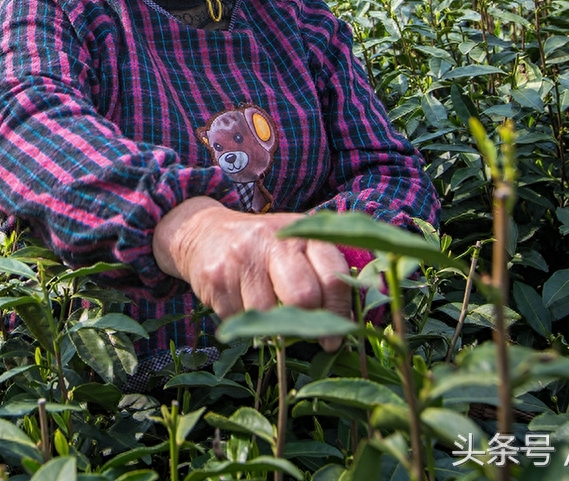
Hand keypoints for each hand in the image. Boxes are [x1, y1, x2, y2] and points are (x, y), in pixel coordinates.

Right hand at [153, 197, 350, 349]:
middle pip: (303, 297)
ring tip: (272, 315)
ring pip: (269, 315)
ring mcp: (241, 258)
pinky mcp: (217, 277)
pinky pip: (240, 319)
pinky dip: (246, 322)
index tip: (340, 335)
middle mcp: (271, 240)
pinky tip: (243, 303)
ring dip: (274, 325)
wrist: (204, 232)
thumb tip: (365, 307)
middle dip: (310, 323)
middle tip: (311, 336)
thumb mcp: (298, 243)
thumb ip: (330, 269)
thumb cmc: (265, 247)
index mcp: (301, 233)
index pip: (333, 276)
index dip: (340, 311)